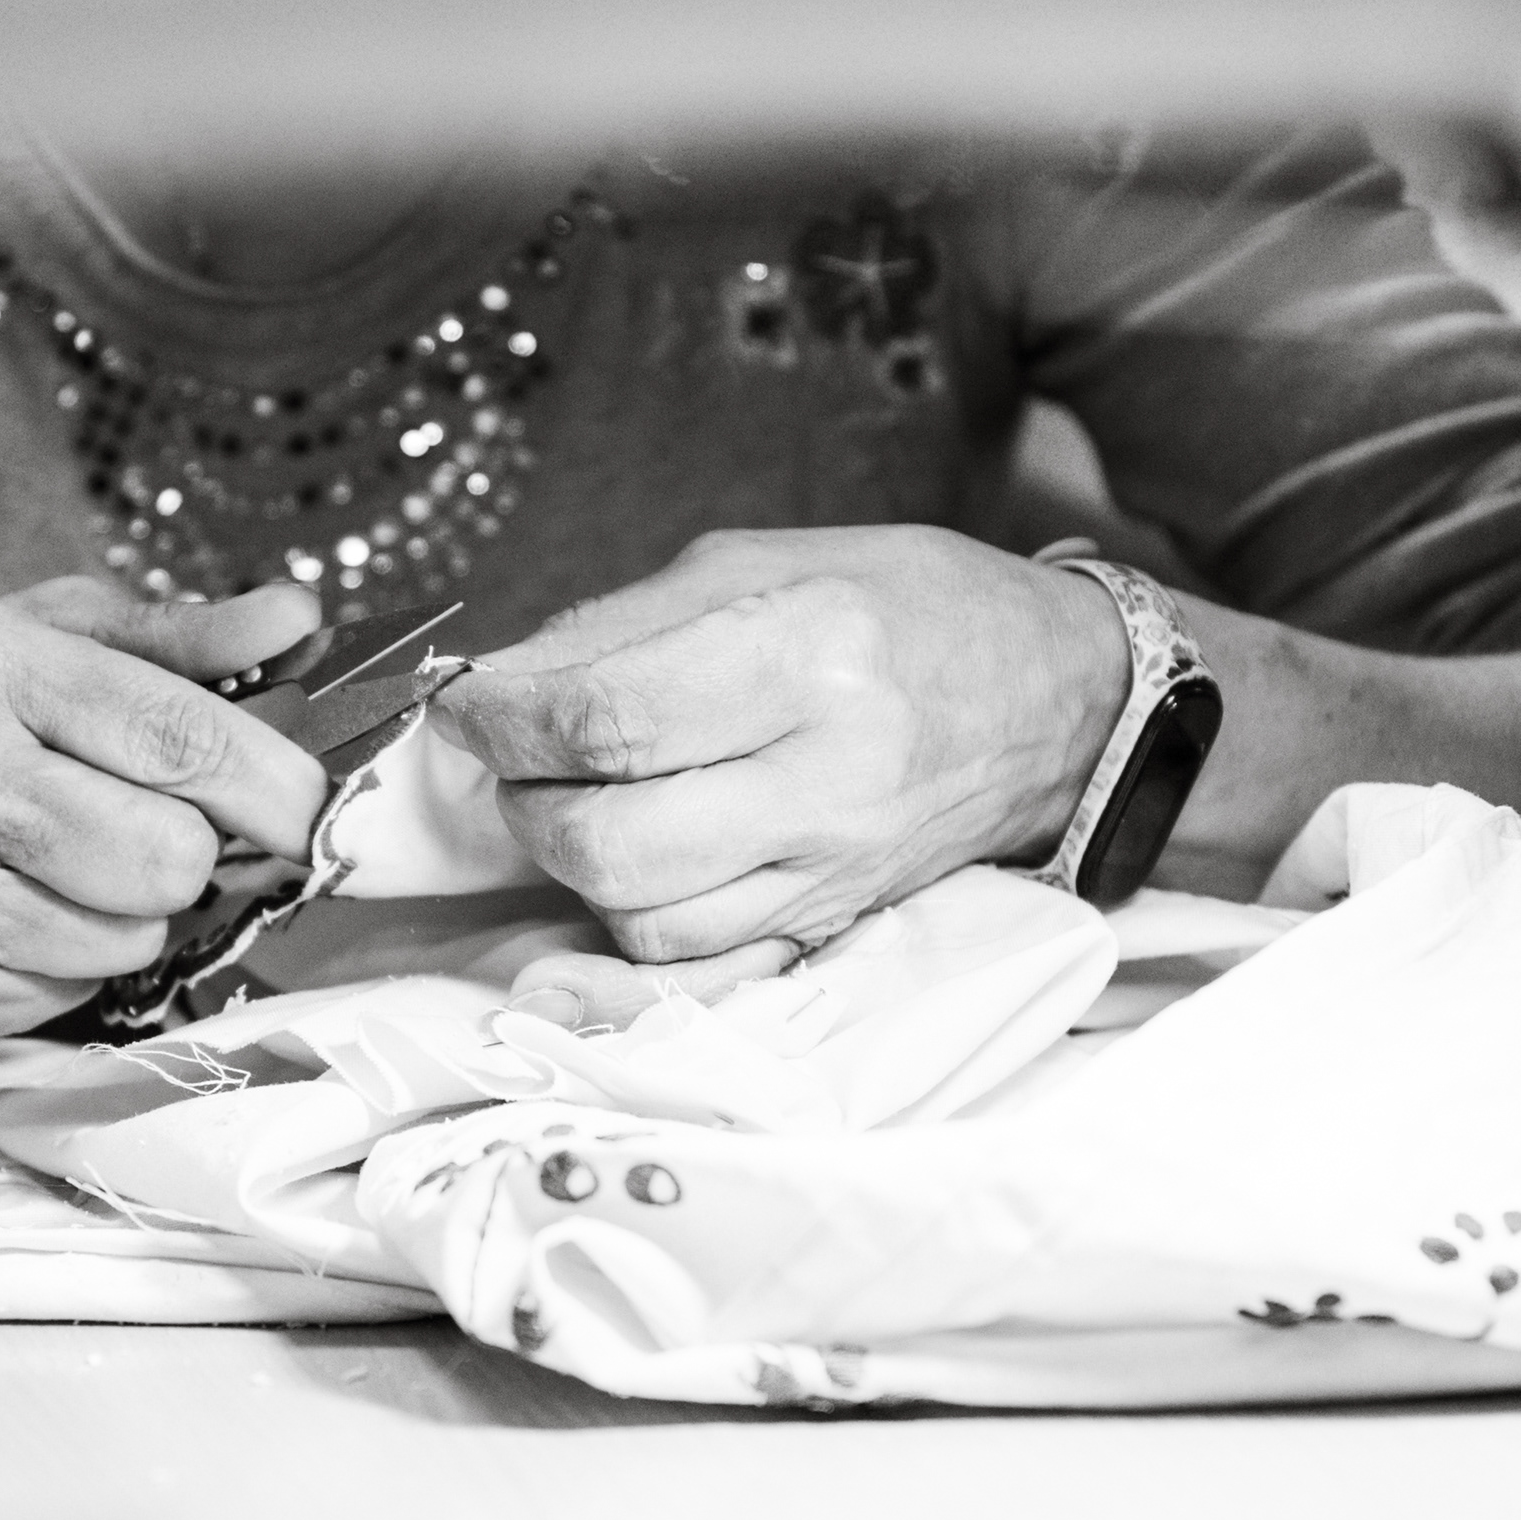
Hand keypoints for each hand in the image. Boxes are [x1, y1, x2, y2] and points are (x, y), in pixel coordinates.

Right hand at [0, 575, 329, 1041]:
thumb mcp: (25, 637)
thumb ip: (170, 637)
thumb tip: (301, 616)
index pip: (181, 737)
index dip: (277, 783)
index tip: (315, 806)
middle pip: (172, 859)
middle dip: (189, 853)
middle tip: (149, 829)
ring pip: (134, 941)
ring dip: (128, 914)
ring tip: (58, 865)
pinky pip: (74, 997)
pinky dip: (67, 963)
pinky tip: (9, 911)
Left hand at [431, 526, 1129, 960]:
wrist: (1059, 700)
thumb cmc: (905, 609)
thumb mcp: (759, 563)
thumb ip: (616, 625)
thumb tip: (491, 683)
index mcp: (806, 653)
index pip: (605, 719)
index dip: (500, 720)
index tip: (461, 704)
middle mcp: (826, 774)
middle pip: (608, 839)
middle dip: (524, 800)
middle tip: (518, 756)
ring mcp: (832, 866)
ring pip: (639, 916)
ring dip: (573, 863)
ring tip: (580, 799)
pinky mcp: (832, 922)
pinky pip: (691, 956)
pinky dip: (632, 913)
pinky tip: (639, 854)